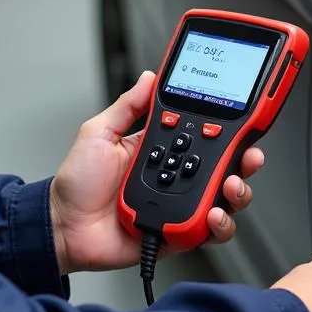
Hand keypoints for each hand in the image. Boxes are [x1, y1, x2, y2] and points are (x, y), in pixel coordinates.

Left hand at [50, 71, 265, 274]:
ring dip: (237, 193)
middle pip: (225, 169)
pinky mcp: (178, 234)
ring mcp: (179, 207)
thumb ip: (127, 107)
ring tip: (230, 187)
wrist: (63, 226)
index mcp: (161, 151)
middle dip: (245, 162)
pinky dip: (218, 225)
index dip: (227, 130)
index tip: (244, 120)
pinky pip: (209, 232)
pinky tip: (213, 215)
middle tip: (249, 156)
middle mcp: (176, 179)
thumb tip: (149, 78)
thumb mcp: (98, 133)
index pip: (204, 137)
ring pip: (225, 201)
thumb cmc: (76, 184)